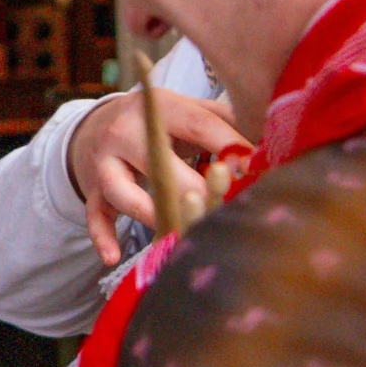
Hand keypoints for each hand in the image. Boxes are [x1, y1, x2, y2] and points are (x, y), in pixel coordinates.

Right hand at [65, 86, 247, 261]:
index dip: (228, 146)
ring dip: (150, 213)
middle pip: (158, 162)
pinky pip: (95, 214)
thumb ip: (229, 123)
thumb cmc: (164, 123)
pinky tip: (113, 257)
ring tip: (176, 230)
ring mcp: (105, 162)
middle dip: (192, 189)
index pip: (198, 125)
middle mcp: (126, 132)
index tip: (255, 168)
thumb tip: (271, 146)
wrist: (103, 123)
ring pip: (122, 190)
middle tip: (222, 209)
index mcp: (160, 109)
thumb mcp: (193, 110)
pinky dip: (102, 236)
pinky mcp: (94, 187)